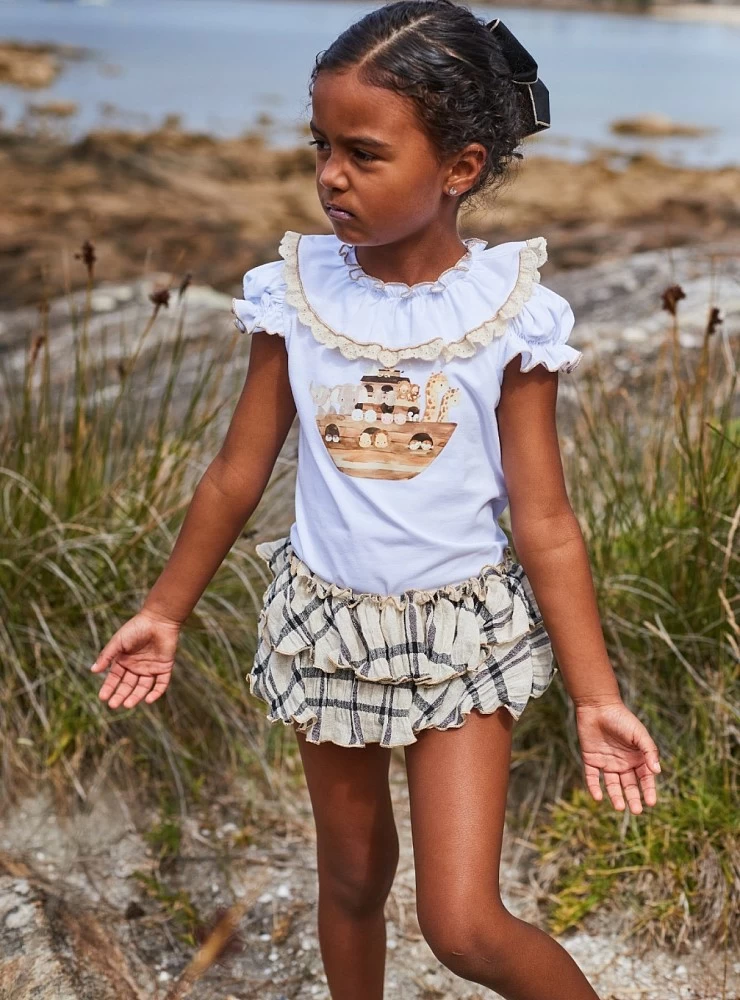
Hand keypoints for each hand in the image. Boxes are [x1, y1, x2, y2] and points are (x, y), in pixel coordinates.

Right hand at [90, 611, 180, 708]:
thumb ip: (107, 656)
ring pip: (143, 687)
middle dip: (120, 695)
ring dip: (136, 697)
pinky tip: (148, 700)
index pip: (115, 678)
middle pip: (128, 685)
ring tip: (128, 705)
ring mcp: (151, 668)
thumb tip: (93, 670)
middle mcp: (136, 667)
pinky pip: (161, 684)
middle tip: (114, 705)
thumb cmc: (136, 628)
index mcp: (124, 661)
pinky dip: (156, 693)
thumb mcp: (118, 642)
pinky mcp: (164, 668)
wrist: (159, 619)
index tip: (103, 697)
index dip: (109, 688)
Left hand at [575, 699, 660, 813]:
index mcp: (637, 758)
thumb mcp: (639, 734)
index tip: (651, 802)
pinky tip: (597, 797)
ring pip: (612, 784)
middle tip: (636, 811)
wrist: (598, 706)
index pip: (645, 779)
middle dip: (633, 798)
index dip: (649, 791)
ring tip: (619, 807)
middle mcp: (623, 763)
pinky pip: (592, 777)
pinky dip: (594, 787)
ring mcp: (607, 762)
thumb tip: (658, 771)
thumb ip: (649, 751)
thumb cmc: (621, 718)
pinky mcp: (591, 759)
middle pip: (629, 785)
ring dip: (615, 796)